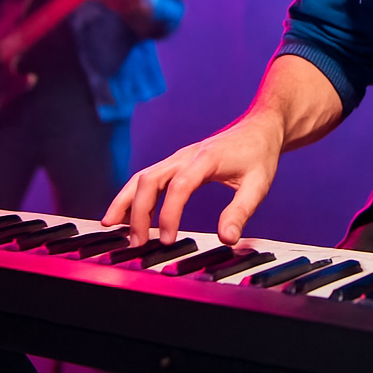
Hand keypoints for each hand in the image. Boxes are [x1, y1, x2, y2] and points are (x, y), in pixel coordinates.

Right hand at [102, 116, 281, 247]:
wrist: (261, 128)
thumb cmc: (260, 155)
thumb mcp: (259, 184)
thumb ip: (241, 211)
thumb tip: (227, 239)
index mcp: (206, 159)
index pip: (179, 186)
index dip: (168, 214)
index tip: (166, 240)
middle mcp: (186, 156)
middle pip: (150, 180)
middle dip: (138, 212)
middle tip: (137, 244)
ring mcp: (179, 158)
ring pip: (142, 177)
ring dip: (126, 202)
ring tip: (112, 229)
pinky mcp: (176, 163)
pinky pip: (148, 178)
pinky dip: (132, 195)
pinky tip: (121, 214)